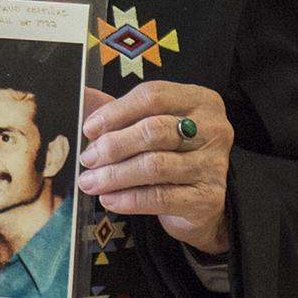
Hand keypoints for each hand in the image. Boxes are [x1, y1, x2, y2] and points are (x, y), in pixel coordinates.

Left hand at [78, 82, 232, 255]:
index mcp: (199, 101)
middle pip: (154, 130)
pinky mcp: (208, 197)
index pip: (152, 96)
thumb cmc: (173, 155)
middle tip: (88, 158)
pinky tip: (110, 198)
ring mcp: (213, 164)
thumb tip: (84, 96)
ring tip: (91, 182)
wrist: (202, 202)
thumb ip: (120, 110)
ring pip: (155, 165)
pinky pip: (161, 197)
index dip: (116, 112)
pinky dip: (129, 199)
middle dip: (113, 146)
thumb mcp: (150, 125)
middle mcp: (212, 129)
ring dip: (115, 175)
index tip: (89, 128)